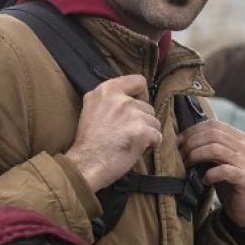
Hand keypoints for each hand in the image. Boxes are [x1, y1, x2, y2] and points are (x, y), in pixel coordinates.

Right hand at [65, 75, 161, 190]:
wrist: (85, 164)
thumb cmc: (89, 141)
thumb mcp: (92, 108)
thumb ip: (110, 99)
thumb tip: (131, 100)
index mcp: (107, 90)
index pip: (138, 81)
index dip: (141, 95)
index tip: (136, 107)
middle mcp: (121, 99)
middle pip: (148, 106)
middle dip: (143, 121)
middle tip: (128, 133)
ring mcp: (133, 114)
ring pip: (155, 122)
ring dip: (147, 133)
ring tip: (131, 142)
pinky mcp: (142, 131)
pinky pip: (158, 136)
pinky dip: (151, 145)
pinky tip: (137, 150)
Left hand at [178, 120, 244, 227]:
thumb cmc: (228, 183)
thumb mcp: (219, 160)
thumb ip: (209, 147)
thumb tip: (182, 138)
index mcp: (241, 138)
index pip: (213, 125)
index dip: (193, 131)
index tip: (179, 142)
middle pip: (213, 134)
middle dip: (191, 144)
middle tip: (180, 155)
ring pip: (216, 149)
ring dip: (196, 156)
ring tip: (187, 166)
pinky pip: (223, 170)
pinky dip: (209, 174)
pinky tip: (204, 180)